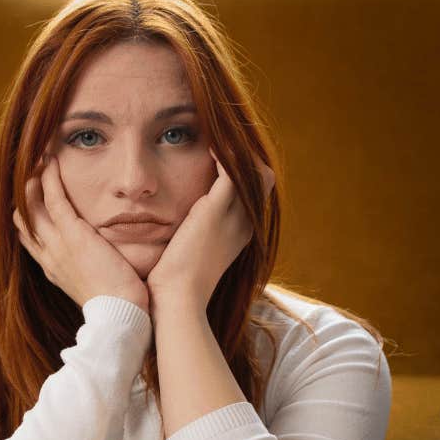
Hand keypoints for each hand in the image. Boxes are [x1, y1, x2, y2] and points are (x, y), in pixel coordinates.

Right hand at [13, 158, 148, 311]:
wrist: (119, 316)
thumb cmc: (117, 304)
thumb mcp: (95, 284)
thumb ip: (91, 268)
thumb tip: (102, 259)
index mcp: (53, 268)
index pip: (28, 237)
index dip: (26, 215)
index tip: (32, 197)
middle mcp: (48, 255)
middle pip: (21, 218)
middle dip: (23, 193)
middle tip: (34, 173)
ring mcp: (57, 244)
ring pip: (31, 204)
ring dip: (33, 179)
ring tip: (40, 160)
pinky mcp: (72, 234)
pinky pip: (53, 198)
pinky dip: (50, 177)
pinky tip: (52, 161)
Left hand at [144, 154, 274, 314]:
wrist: (178, 301)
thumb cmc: (177, 287)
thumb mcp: (193, 259)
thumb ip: (194, 241)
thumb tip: (180, 236)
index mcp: (241, 234)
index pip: (255, 193)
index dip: (245, 174)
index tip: (223, 160)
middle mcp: (245, 222)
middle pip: (262, 179)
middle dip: (245, 159)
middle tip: (221, 142)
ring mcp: (234, 215)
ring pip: (254, 171)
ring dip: (237, 153)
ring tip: (217, 138)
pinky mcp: (216, 208)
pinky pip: (231, 170)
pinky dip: (225, 154)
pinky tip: (210, 145)